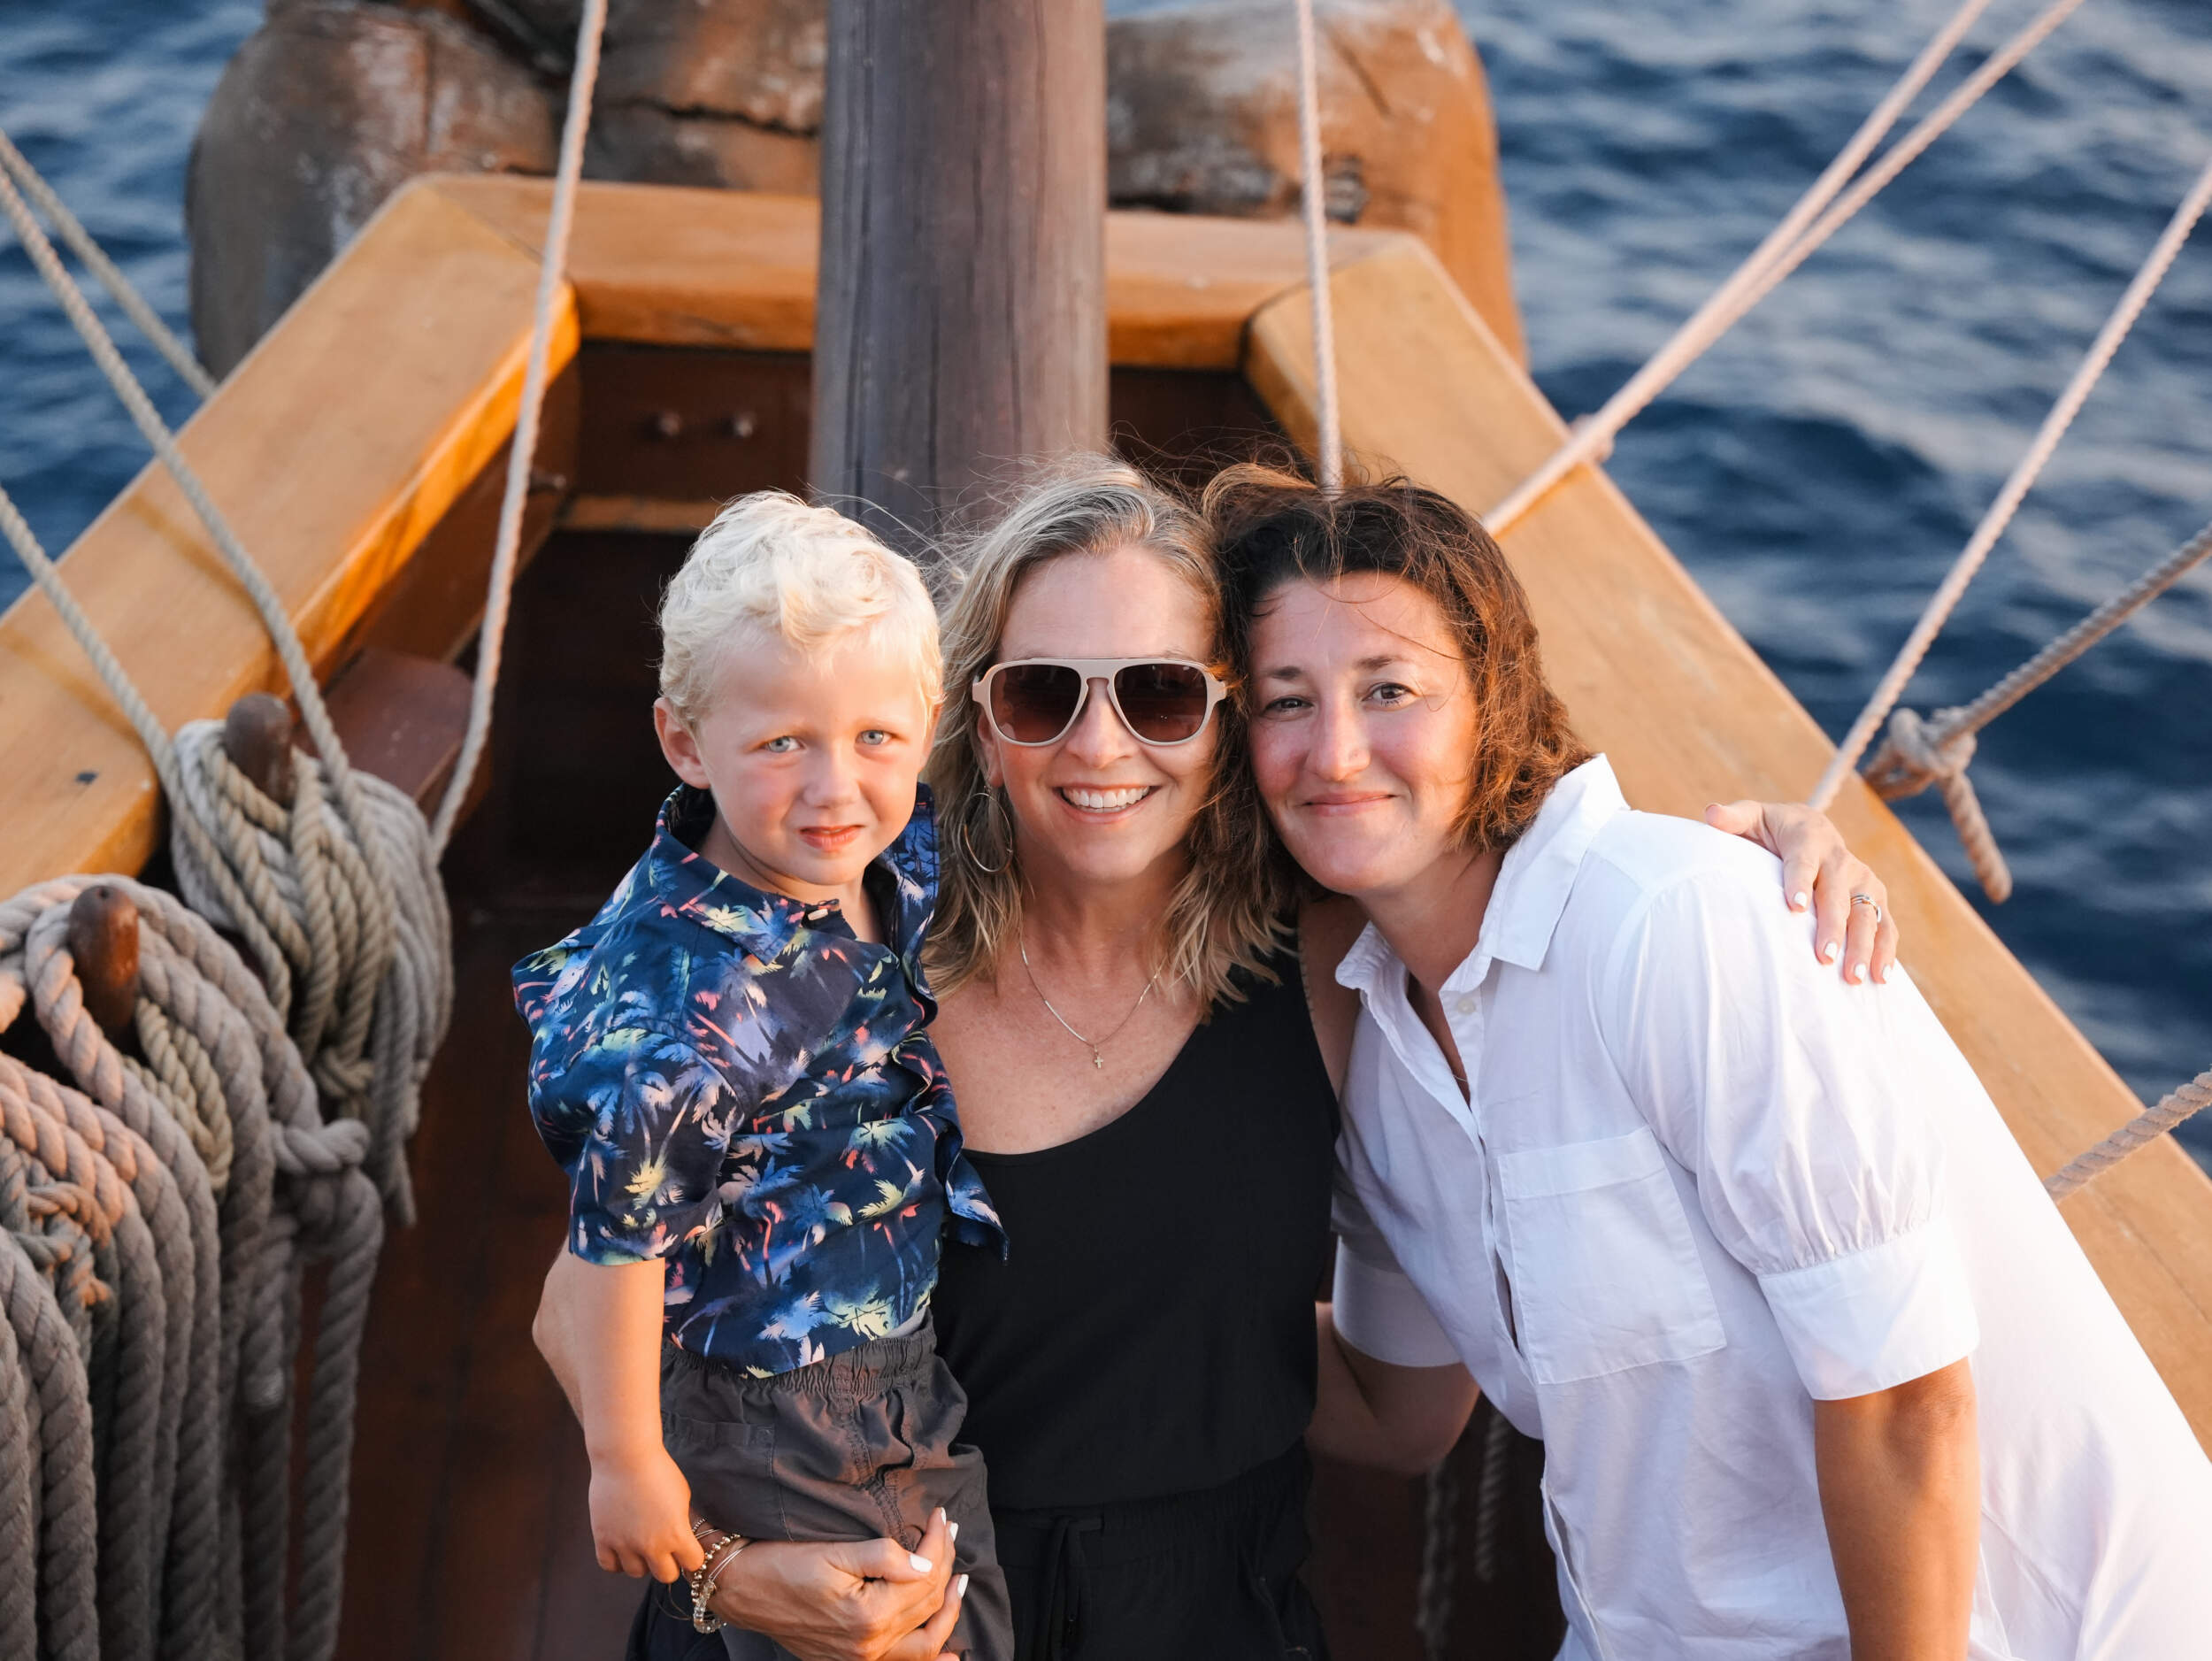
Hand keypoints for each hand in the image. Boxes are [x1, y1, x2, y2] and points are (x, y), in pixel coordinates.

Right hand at [589, 1444, 706, 1583]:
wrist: (626, 1456)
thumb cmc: (659, 1471)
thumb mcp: (682, 1497)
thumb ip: (681, 1525)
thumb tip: (681, 1542)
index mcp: (677, 1534)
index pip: (694, 1565)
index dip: (692, 1556)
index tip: (688, 1548)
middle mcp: (652, 1545)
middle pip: (666, 1576)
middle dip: (668, 1564)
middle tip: (665, 1549)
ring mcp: (625, 1544)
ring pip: (637, 1573)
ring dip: (642, 1561)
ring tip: (642, 1543)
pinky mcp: (603, 1539)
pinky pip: (610, 1566)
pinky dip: (617, 1561)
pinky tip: (623, 1546)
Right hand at [707, 1507, 966, 1660]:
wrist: (741, 1590)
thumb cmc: (782, 1564)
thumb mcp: (833, 1551)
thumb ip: (883, 1557)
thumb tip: (925, 1561)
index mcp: (868, 1615)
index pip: (924, 1577)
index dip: (940, 1544)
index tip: (943, 1516)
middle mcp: (869, 1645)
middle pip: (927, 1605)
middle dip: (946, 1565)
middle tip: (951, 1532)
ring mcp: (860, 1658)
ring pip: (924, 1641)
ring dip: (947, 1611)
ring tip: (957, 1582)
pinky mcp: (851, 1659)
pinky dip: (930, 1657)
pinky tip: (950, 1656)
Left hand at [1704, 800, 1898, 984]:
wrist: (1810, 827)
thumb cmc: (1772, 829)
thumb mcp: (1753, 818)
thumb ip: (1733, 818)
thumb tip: (1712, 814)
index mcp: (1808, 838)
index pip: (1803, 862)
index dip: (1800, 882)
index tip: (1795, 907)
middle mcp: (1840, 858)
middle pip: (1837, 894)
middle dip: (1832, 925)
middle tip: (1824, 957)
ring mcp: (1862, 878)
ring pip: (1867, 912)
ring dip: (1863, 945)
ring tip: (1853, 976)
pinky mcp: (1875, 896)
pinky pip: (1885, 924)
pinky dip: (1885, 949)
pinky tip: (1880, 977)